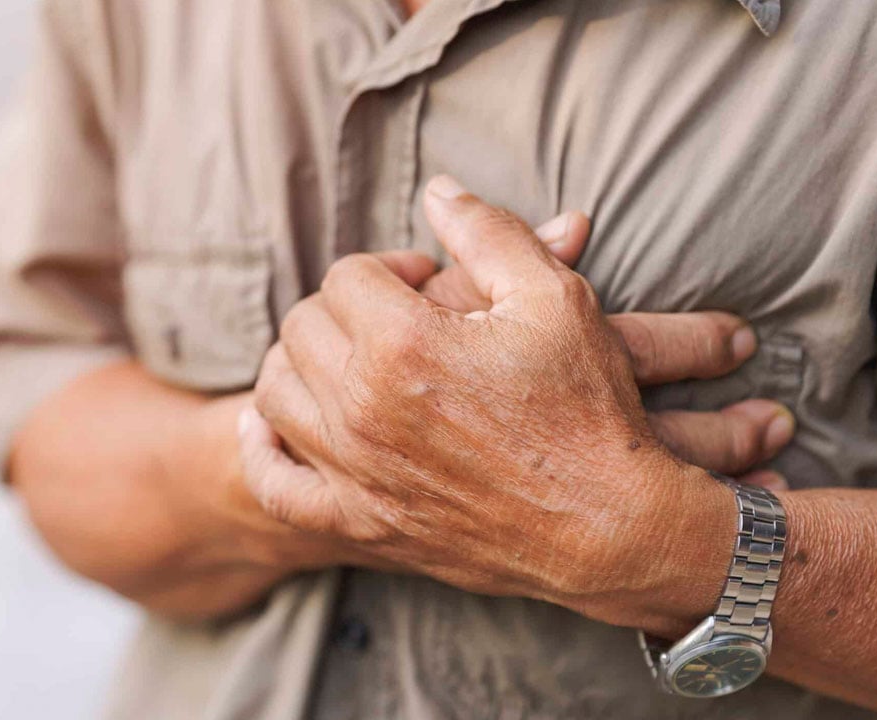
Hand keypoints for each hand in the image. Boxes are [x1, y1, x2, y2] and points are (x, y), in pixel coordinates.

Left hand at [242, 176, 743, 624]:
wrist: (612, 530)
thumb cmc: (589, 410)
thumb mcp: (556, 298)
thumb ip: (487, 232)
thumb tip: (438, 188)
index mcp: (403, 343)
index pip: (348, 274)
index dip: (390, 267)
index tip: (429, 283)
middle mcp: (362, 408)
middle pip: (304, 325)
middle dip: (347, 307)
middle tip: (398, 318)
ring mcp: (354, 472)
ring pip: (276, 391)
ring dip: (304, 363)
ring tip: (353, 361)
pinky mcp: (358, 524)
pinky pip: (276, 485)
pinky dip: (264, 451)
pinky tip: (275, 426)